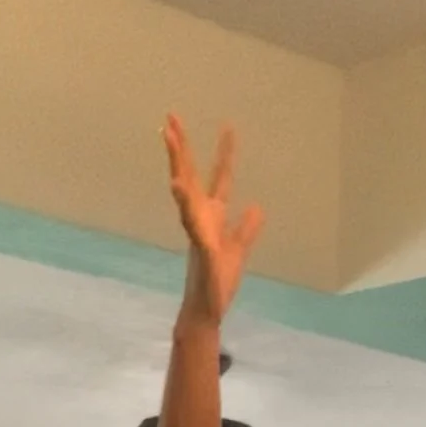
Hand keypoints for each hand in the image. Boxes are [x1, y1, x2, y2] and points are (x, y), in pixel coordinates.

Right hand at [164, 117, 263, 327]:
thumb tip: (257, 207)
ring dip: (176, 164)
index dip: (224, 153)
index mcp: (213, 216)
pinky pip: (191, 222)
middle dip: (181, 147)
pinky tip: (177, 186)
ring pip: (184, 191)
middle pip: (189, 175)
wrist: (207, 310)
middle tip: (171, 116)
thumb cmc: (219, 283)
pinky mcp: (198, 247)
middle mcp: (200, 218)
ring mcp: (196, 230)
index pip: (219, 178)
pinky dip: (184, 204)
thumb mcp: (240, 250)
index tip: (228, 126)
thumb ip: (247, 228)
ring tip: (168, 137)